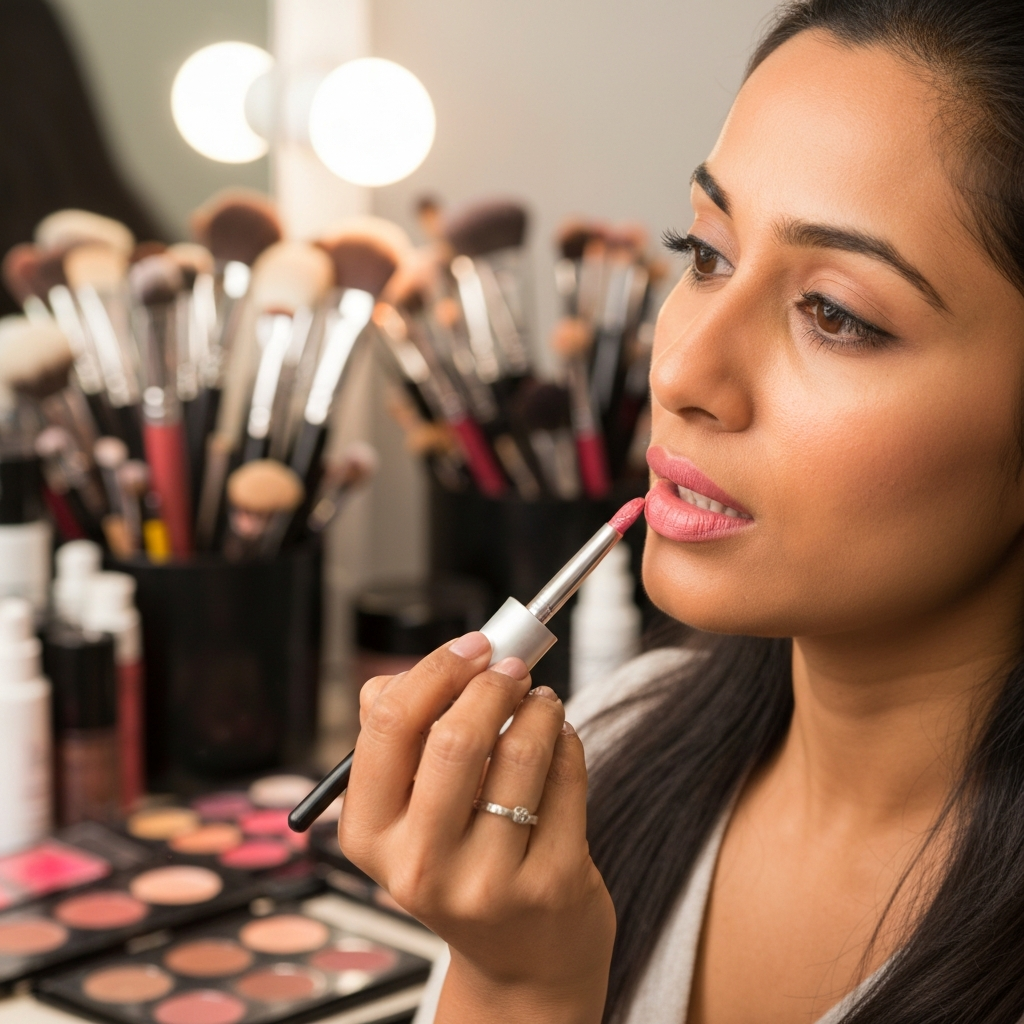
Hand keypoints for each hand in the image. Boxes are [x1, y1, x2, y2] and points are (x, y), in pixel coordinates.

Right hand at [339, 631, 614, 1023]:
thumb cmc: (461, 866)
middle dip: (494, 681)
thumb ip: (397, 740)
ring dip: (538, 705)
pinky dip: (568, 738)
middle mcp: (422, 865)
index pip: (389, 725)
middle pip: (455, 737)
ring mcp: (490, 880)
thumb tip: (401, 675)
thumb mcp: (407, 817)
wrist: (521, 962)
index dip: (436, 670)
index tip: (471, 646)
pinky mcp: (553, 881)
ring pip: (521, 750)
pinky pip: (568, 774)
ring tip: (541, 701)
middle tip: (513, 667)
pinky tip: (559, 738)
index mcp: (371, 837)